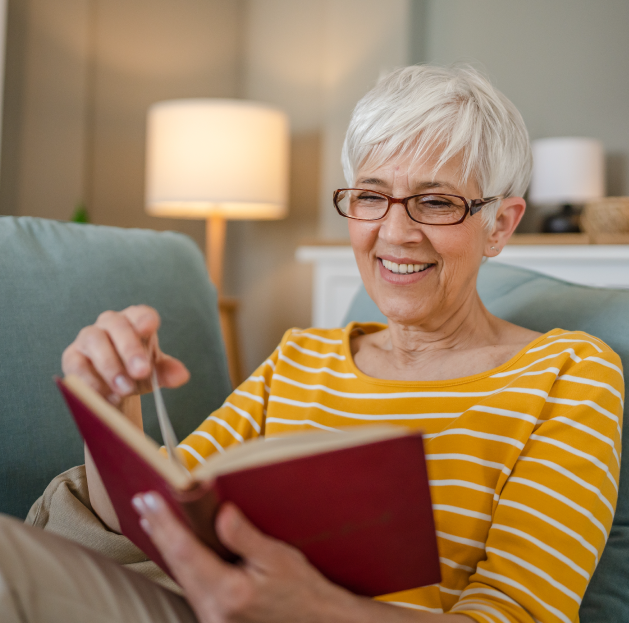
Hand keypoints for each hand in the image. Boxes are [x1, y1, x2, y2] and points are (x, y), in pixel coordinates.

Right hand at [62, 305, 189, 404]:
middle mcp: (110, 323)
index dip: (145, 319)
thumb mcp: (156, 371)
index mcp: (136, 321)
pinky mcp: (72, 356)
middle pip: (118, 326)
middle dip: (130, 350)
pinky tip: (105, 394)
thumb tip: (182, 375)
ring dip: (110, 366)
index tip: (149, 328)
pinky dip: (91, 380)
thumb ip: (168, 371)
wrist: (114, 388)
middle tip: (141, 372)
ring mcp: (89, 338)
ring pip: (95, 342)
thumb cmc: (137, 370)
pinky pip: (77, 364)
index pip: (141, 313)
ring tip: (125, 389)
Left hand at [132, 492, 363, 622]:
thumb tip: (221, 514)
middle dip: (158, 530)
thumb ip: (246, 538)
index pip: (187, 551)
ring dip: (165, 545)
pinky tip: (176, 547)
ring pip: (180, 576)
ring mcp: (212, 619)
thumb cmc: (301, 589)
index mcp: (230, 592)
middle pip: (177, 564)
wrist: (315, 622)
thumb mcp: (279, 558)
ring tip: (152, 519)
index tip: (150, 500)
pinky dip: (180, 561)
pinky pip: (191, 585)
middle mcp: (214, 611)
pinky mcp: (215, 619)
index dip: (165, 523)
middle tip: (143, 502)